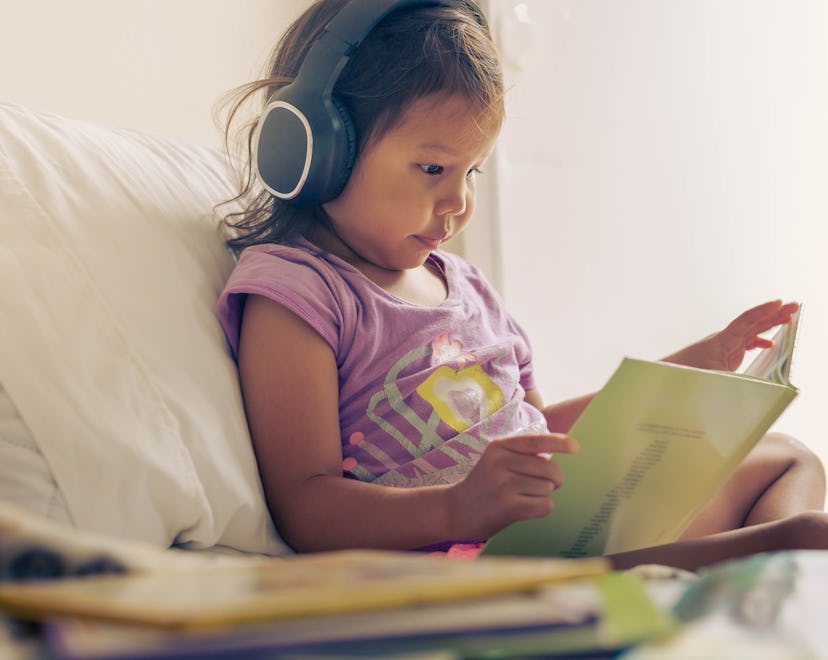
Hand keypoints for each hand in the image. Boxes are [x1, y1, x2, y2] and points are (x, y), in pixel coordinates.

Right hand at [445, 432, 578, 540]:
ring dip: (543, 495)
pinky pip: (544, 505)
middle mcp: (501, 462)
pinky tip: (525, 508)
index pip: (536, 441)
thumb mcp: (496, 461)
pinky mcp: (508, 506)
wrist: (456, 510)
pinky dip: (541, 508)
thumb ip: (522, 456)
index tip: (576, 447)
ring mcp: (503, 484)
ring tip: (523, 497)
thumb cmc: (485, 485)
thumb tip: (557, 459)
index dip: (559, 443)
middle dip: (555, 480)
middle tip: (545, 485)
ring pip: (548, 488)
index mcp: (499, 446)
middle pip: (550, 469)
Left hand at [664, 300, 798, 371]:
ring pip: (751, 331)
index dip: (763, 311)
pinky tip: (768, 344)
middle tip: (794, 305)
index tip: (779, 303)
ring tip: (789, 318)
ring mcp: (725, 346)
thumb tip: (751, 390)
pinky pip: (745, 343)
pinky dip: (758, 341)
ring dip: (769, 325)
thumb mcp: (712, 378)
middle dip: (774, 314)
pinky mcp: (724, 354)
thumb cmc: (685, 373)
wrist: (667, 373)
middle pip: (753, 322)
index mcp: (722, 341)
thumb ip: (733, 381)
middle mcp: (725, 339)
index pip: (746, 321)